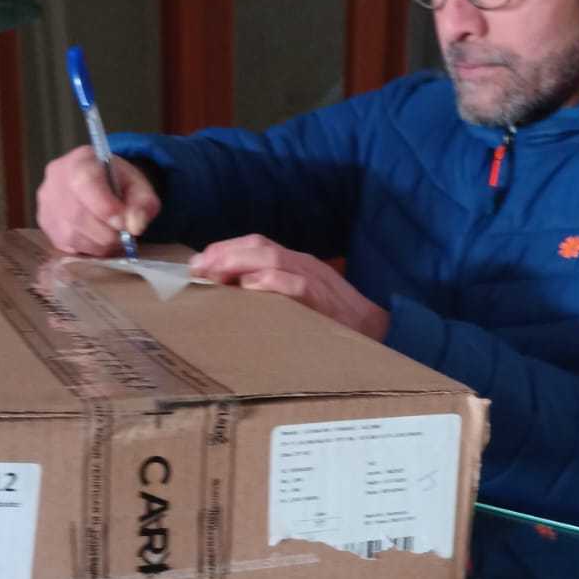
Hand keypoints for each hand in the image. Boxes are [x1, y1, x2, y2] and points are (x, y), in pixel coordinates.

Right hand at [36, 146, 159, 254]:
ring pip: (73, 235)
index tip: (123, 223)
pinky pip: (67, 246)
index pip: (85, 182)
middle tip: (124, 235)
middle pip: (78, 215)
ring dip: (99, 244)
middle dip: (107, 233)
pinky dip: (88, 248)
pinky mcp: (45, 225)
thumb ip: (143, 203)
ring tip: (112, 236)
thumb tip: (135, 226)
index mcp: (80, 161)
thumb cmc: (119, 185)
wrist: (100, 185)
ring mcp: (46, 203)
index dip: (105, 207)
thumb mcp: (139, 187)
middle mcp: (55, 179)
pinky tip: (98, 238)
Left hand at [188, 235, 389, 339]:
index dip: (224, 250)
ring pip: (272, 259)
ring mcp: (315, 280)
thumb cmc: (336, 321)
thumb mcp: (302, 300)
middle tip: (197, 269)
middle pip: (259, 246)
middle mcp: (304, 265)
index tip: (198, 265)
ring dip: (238, 263)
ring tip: (214, 274)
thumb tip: (234, 294)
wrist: (380, 332)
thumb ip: (273, 293)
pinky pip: (295, 286)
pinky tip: (249, 288)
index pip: (256, 245)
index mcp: (297, 263)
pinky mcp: (324, 301)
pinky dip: (271, 283)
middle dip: (223, 253)